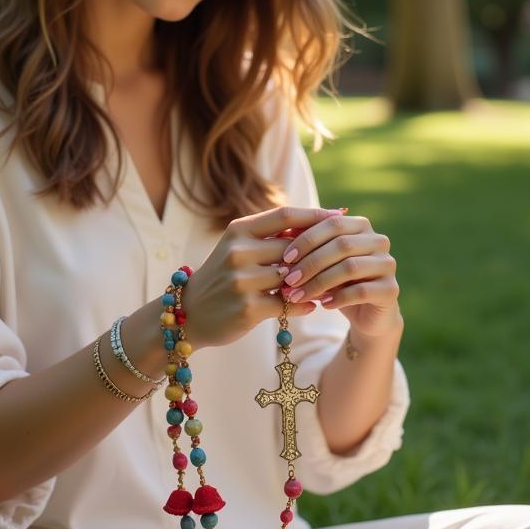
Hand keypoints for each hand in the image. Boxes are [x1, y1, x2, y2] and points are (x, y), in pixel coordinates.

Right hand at [179, 206, 341, 348]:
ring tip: (329, 284)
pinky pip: (289, 304)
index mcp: (238, 230)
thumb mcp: (239, 248)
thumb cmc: (223, 276)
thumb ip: (271, 237)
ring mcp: (242, 280)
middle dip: (318, 254)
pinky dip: (304, 304)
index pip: (285, 215)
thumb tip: (316, 223)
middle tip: (341, 258)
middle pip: (294, 247)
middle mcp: (238, 251)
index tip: (340, 216)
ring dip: (313, 282)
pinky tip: (312, 304)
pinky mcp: (247, 308)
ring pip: (294, 277)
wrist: (188, 313)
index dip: (315, 215)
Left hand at [277, 210, 403, 343]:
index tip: (285, 258)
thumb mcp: (319, 262)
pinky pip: (361, 291)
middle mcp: (378, 240)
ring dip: (319, 282)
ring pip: (350, 267)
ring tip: (297, 295)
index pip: (333, 223)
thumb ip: (305, 245)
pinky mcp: (391, 289)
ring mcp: (387, 264)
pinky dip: (338, 298)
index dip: (307, 239)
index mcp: (360, 225)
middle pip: (342, 245)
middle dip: (310, 262)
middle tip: (288, 279)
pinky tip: (322, 305)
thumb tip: (280, 231)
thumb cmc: (337, 281)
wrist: (366, 313)